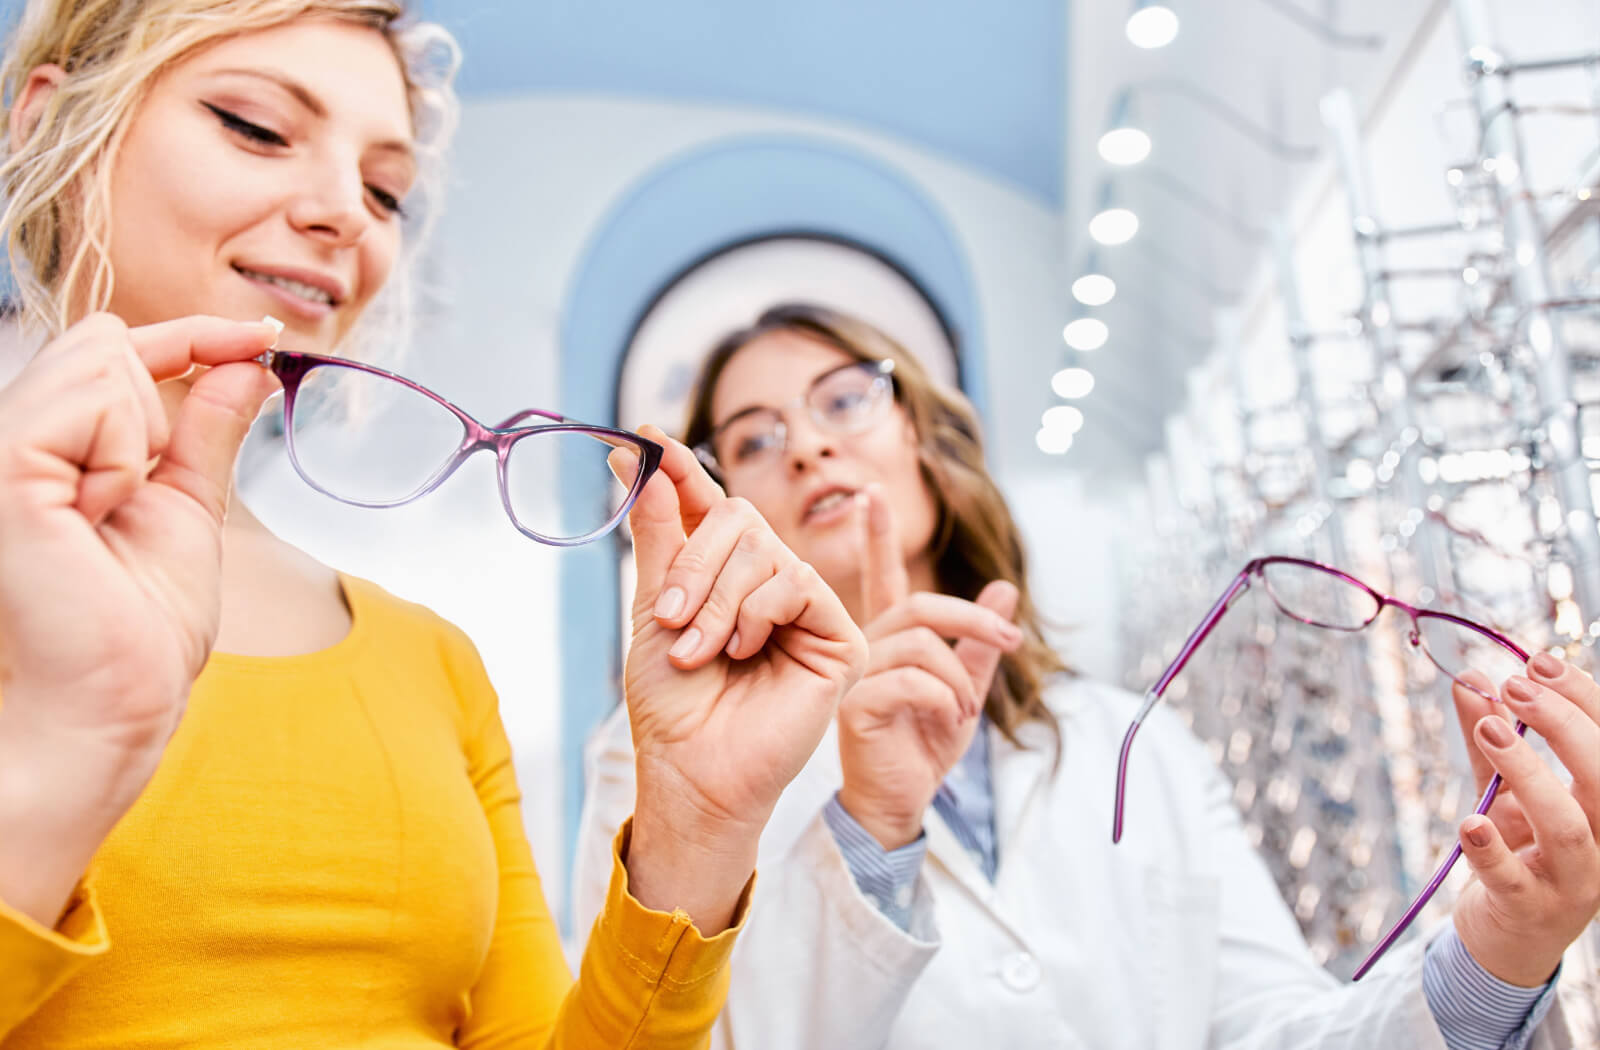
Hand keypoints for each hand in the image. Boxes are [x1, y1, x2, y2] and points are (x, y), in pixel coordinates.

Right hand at [0, 312, 279, 923]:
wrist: (119, 703)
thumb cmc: (141, 626)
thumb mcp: (191, 504)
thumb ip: (208, 428)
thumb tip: (246, 362)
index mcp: (49, 445)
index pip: (113, 347)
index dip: (196, 333)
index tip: (266, 339)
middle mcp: (12, 437)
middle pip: (107, 340)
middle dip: (160, 403)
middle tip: (142, 493)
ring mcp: (0, 448)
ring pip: (102, 358)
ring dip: (143, 436)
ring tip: (113, 511)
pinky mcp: (3, 468)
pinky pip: (91, 400)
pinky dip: (125, 455)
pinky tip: (100, 514)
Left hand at [617, 425, 866, 930]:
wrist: (692, 769)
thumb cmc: (672, 704)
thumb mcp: (654, 608)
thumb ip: (660, 534)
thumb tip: (642, 458)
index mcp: (723, 575)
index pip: (706, 506)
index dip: (678, 470)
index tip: (640, 438)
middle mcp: (767, 584)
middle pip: (738, 517)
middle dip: (694, 562)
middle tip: (668, 617)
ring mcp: (806, 608)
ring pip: (766, 548)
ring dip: (718, 599)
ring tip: (700, 651)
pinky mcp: (839, 635)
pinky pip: (796, 582)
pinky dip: (757, 613)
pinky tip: (745, 652)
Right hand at [835, 484, 1022, 848]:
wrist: (899, 802)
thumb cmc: (923, 747)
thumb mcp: (964, 688)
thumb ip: (981, 643)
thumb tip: (1005, 588)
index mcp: (887, 641)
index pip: (881, 577)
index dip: (877, 535)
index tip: (870, 492)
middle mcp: (865, 649)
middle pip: (919, 605)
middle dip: (972, 619)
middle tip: (1011, 643)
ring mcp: (855, 676)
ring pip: (919, 644)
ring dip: (959, 676)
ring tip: (966, 709)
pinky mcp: (856, 706)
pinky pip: (912, 682)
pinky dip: (945, 698)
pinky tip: (949, 721)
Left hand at [1448, 654, 1599, 986]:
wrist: (1509, 934)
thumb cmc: (1519, 850)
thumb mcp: (1505, 788)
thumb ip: (1491, 735)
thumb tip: (1470, 679)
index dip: (1584, 698)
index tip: (1538, 661)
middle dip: (1563, 726)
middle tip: (1514, 687)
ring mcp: (1574, 881)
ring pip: (1567, 825)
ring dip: (1527, 773)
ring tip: (1488, 729)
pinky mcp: (1531, 909)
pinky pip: (1513, 878)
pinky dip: (1491, 849)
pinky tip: (1468, 821)